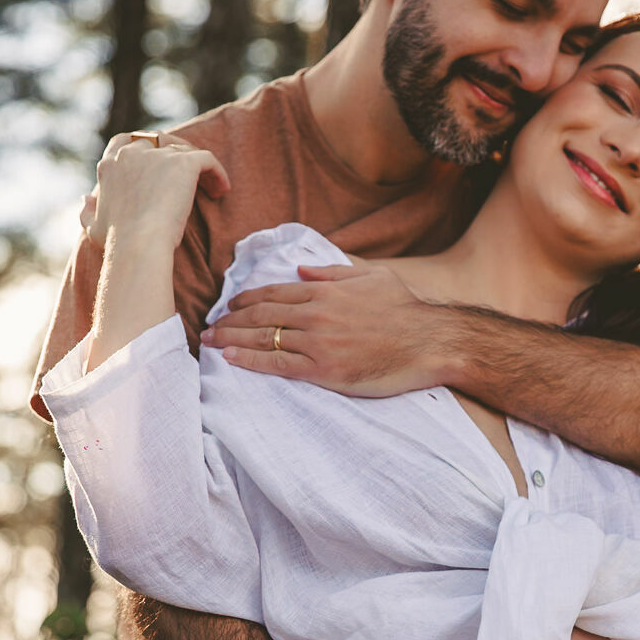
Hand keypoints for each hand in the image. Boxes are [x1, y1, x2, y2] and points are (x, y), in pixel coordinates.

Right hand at [81, 131, 229, 252]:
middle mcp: (132, 154)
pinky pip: (207, 159)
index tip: (159, 164)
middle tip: (190, 176)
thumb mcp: (93, 227)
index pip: (125, 142)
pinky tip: (222, 189)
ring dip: (197, 165)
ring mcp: (158, 155)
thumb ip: (87, 210)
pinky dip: (217, 172)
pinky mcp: (184, 163)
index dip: (144, 148)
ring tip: (210, 187)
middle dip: (175, 153)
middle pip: (158, 140)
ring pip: (185, 150)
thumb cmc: (117, 244)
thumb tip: (87, 196)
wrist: (139, 246)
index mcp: (110, 165)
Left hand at [201, 261, 449, 395]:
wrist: (430, 342)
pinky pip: (278, 365)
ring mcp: (318, 343)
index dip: (246, 299)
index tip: (229, 305)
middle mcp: (316, 314)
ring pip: (264, 338)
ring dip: (231, 338)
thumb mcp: (373, 277)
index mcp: (325, 291)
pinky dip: (251, 360)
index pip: (274, 292)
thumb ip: (334, 272)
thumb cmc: (406, 309)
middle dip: (230, 319)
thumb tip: (302, 268)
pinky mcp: (324, 371)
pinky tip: (231, 358)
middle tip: (208, 325)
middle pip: (261, 315)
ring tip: (210, 341)